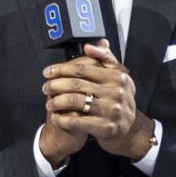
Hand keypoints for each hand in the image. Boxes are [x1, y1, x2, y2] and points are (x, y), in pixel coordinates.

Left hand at [42, 42, 154, 161]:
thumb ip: (105, 58)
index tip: (48, 72)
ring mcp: (112, 111)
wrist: (130, 131)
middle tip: (45, 88)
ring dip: (57, 102)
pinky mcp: (106, 128)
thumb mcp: (118, 78)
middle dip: (55, 85)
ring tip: (49, 103)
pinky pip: (77, 121)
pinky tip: (56, 117)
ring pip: (75, 101)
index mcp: (118, 77)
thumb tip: (89, 46)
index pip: (83, 69)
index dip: (61, 69)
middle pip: (76, 84)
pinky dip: (62, 119)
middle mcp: (117, 92)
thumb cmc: (118, 101)